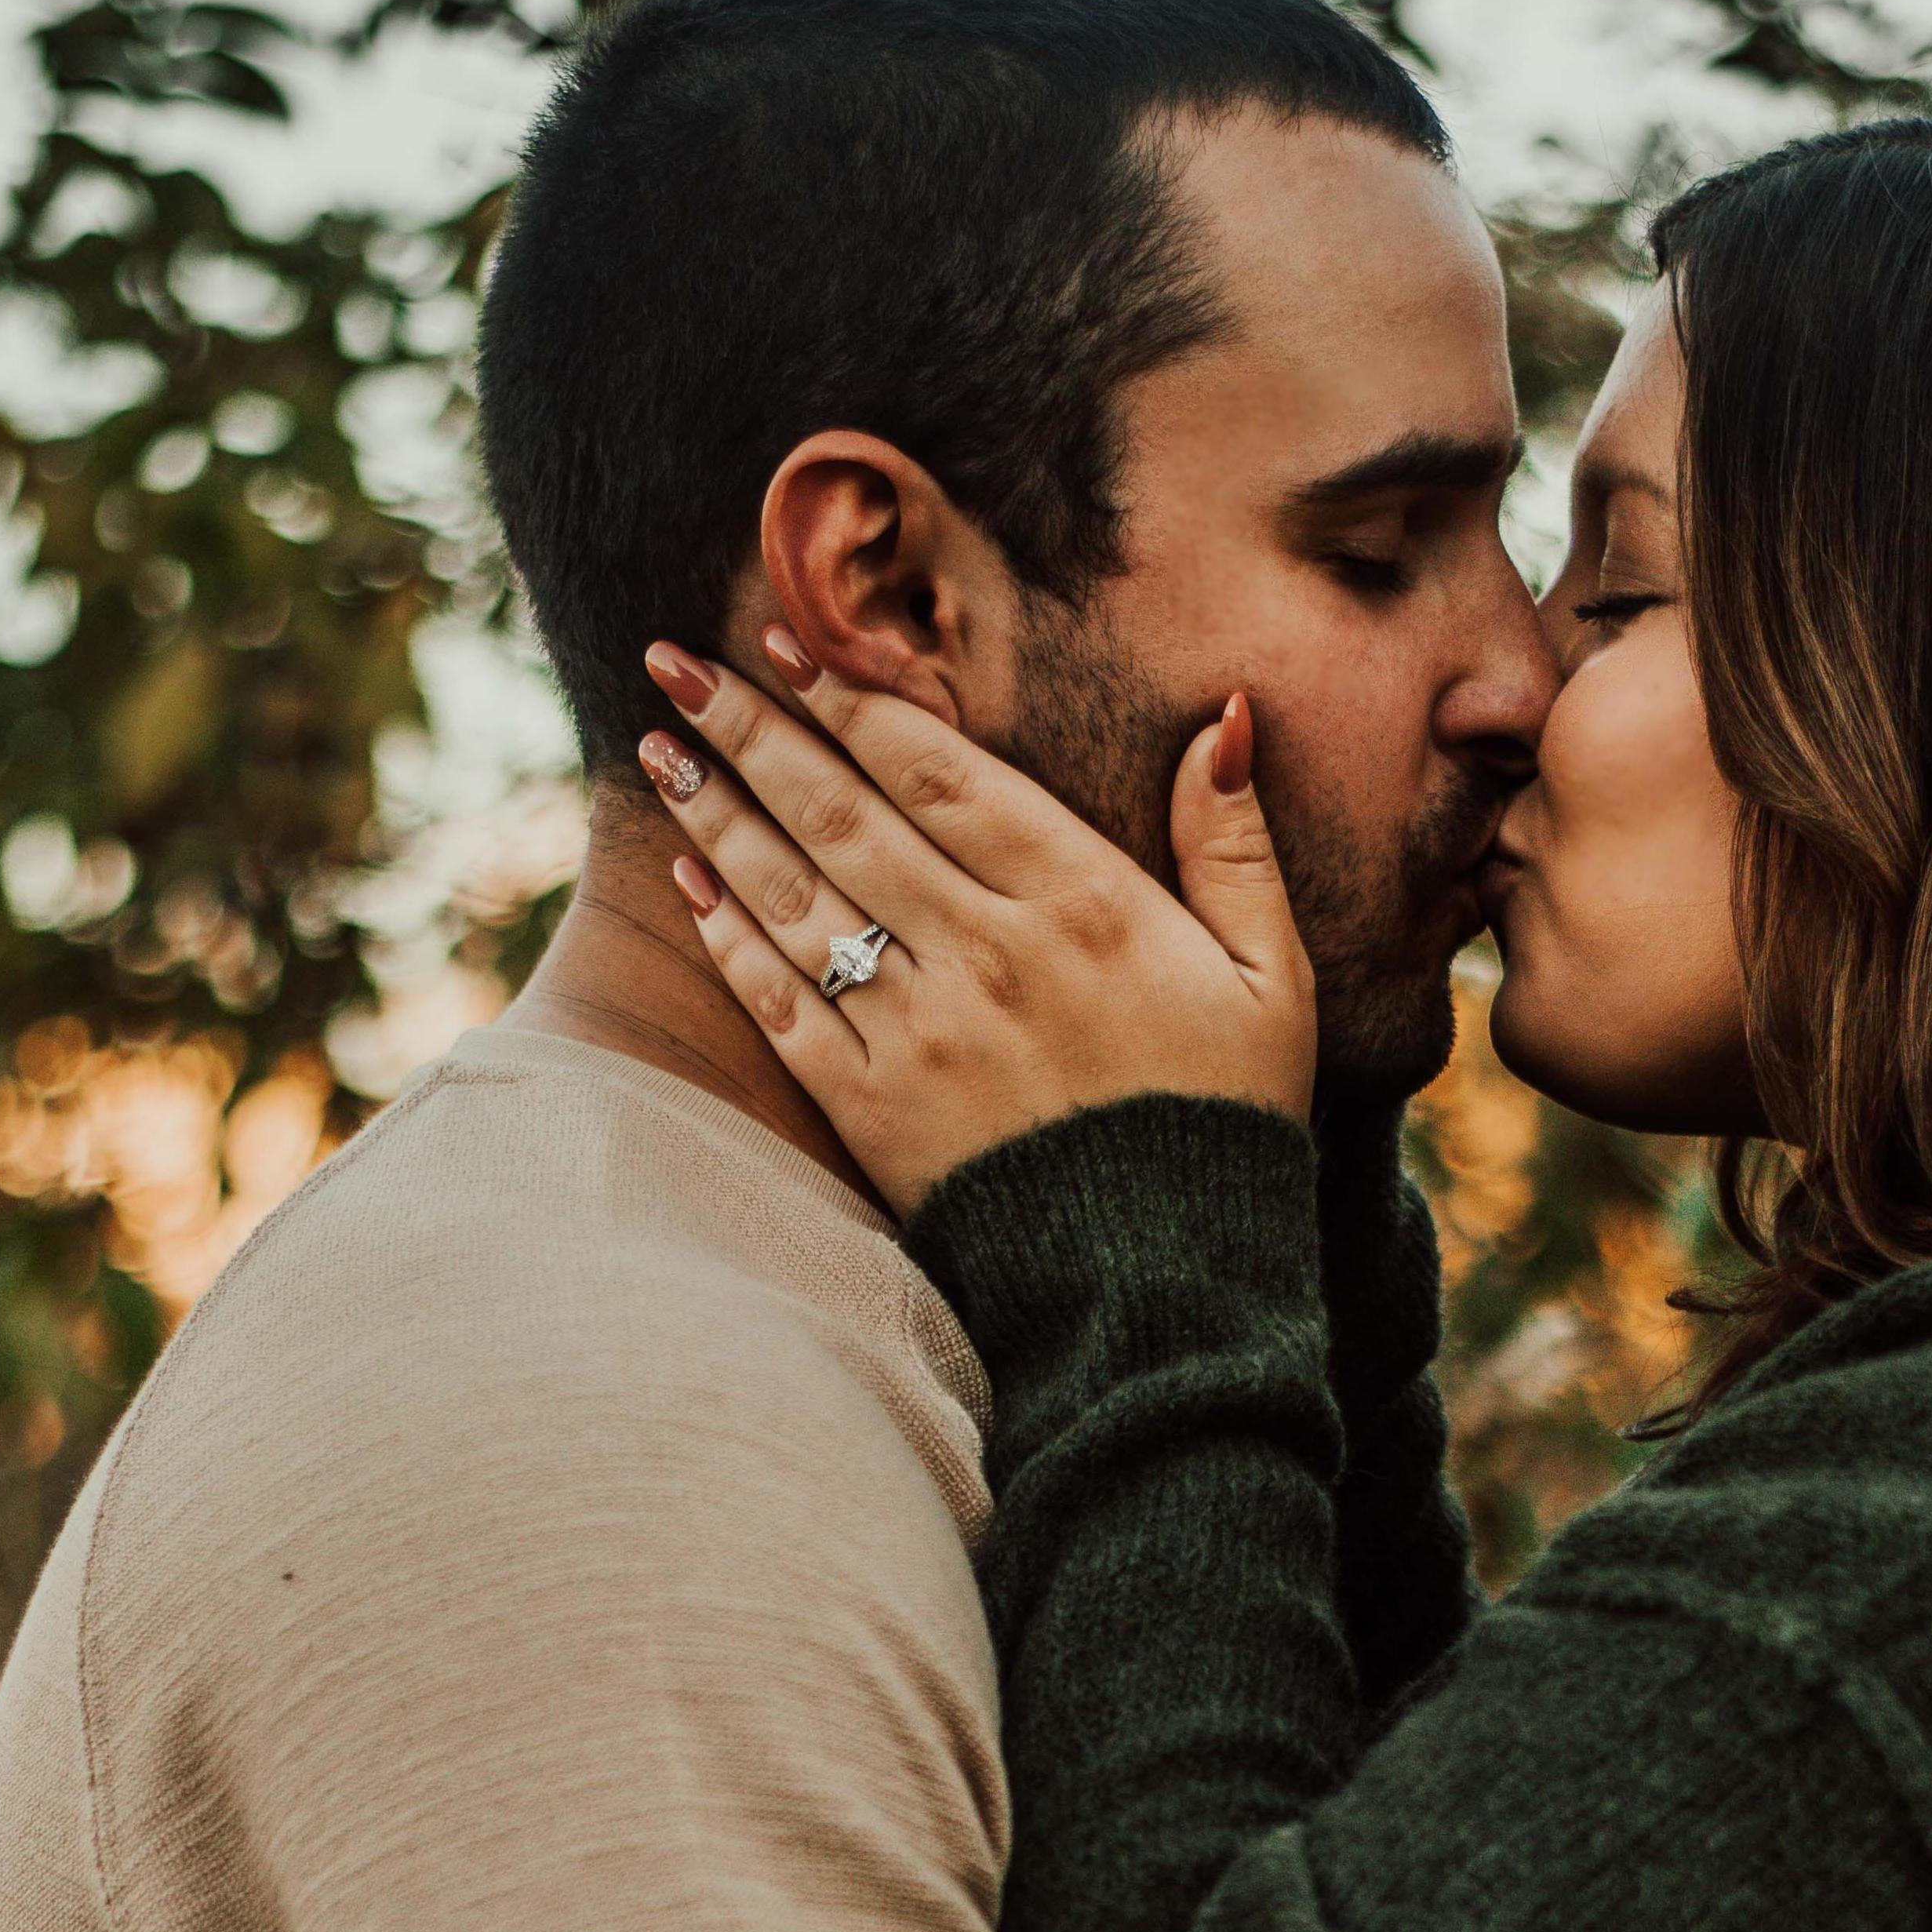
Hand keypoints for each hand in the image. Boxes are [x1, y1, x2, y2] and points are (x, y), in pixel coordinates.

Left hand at [635, 634, 1315, 1215]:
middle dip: (753, 729)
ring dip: (718, 813)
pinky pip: (783, 1004)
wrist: (1167, 1286)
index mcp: (1083, 903)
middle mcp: (988, 952)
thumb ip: (1235, 843)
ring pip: (798, 895)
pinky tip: (691, 882)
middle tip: (677, 666)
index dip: (857, 700)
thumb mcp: (1269, 974)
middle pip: (845, 813)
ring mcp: (920, 1032)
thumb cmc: (1226, 1116)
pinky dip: (731, 938)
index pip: (942, 771)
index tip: (791, 644)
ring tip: (661, 749)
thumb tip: (1221, 718)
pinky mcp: (874, 1108)